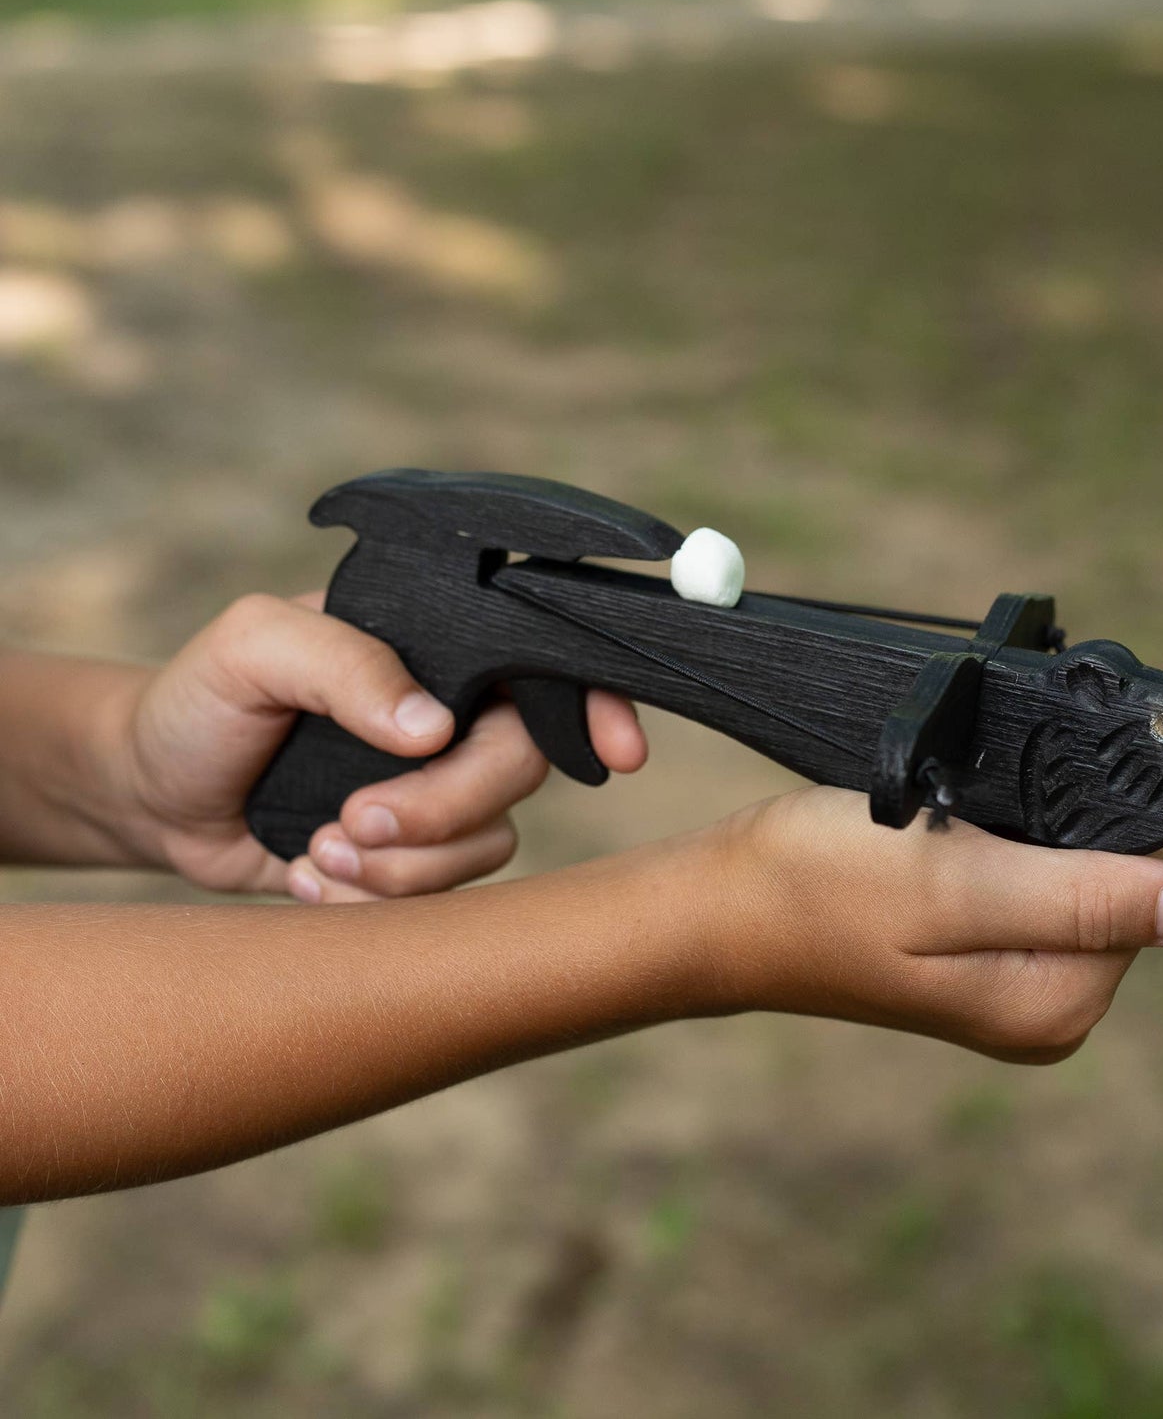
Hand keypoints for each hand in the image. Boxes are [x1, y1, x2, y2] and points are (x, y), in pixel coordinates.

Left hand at [111, 593, 646, 901]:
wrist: (155, 797)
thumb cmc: (200, 704)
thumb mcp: (252, 650)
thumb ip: (342, 664)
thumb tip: (432, 727)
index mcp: (435, 651)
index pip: (543, 665)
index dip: (597, 706)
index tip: (620, 754)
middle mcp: (455, 719)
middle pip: (522, 768)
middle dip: (444, 808)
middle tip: (356, 818)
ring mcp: (441, 793)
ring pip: (490, 842)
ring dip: (402, 863)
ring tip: (320, 848)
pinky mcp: (416, 859)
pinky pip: (446, 894)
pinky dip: (379, 899)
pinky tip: (315, 878)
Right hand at [713, 786, 1162, 1061]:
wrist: (720, 905)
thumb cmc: (819, 886)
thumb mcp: (953, 884)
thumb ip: (1077, 899)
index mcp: (1054, 1003)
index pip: (1149, 884)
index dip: (1103, 816)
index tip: (1024, 783)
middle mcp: (1046, 1010)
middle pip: (1116, 882)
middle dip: (1062, 823)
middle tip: (971, 802)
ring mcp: (1011, 989)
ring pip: (1071, 875)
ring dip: (1029, 828)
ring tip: (953, 814)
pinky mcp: (977, 960)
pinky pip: (1029, 884)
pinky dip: (1003, 844)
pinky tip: (949, 831)